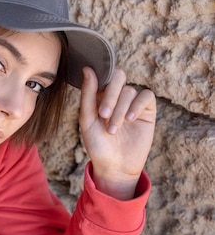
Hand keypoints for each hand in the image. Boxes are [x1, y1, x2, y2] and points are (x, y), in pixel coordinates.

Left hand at [79, 67, 155, 199]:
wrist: (114, 166)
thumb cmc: (97, 144)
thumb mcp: (87, 119)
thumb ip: (88, 94)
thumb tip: (87, 69)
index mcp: (100, 95)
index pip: (103, 77)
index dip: (101, 86)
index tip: (96, 105)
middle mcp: (117, 96)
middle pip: (119, 77)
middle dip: (111, 95)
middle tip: (104, 115)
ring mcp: (133, 102)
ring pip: (130, 91)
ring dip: (120, 109)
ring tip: (113, 129)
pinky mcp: (147, 111)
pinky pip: (146, 96)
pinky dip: (137, 105)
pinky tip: (130, 119)